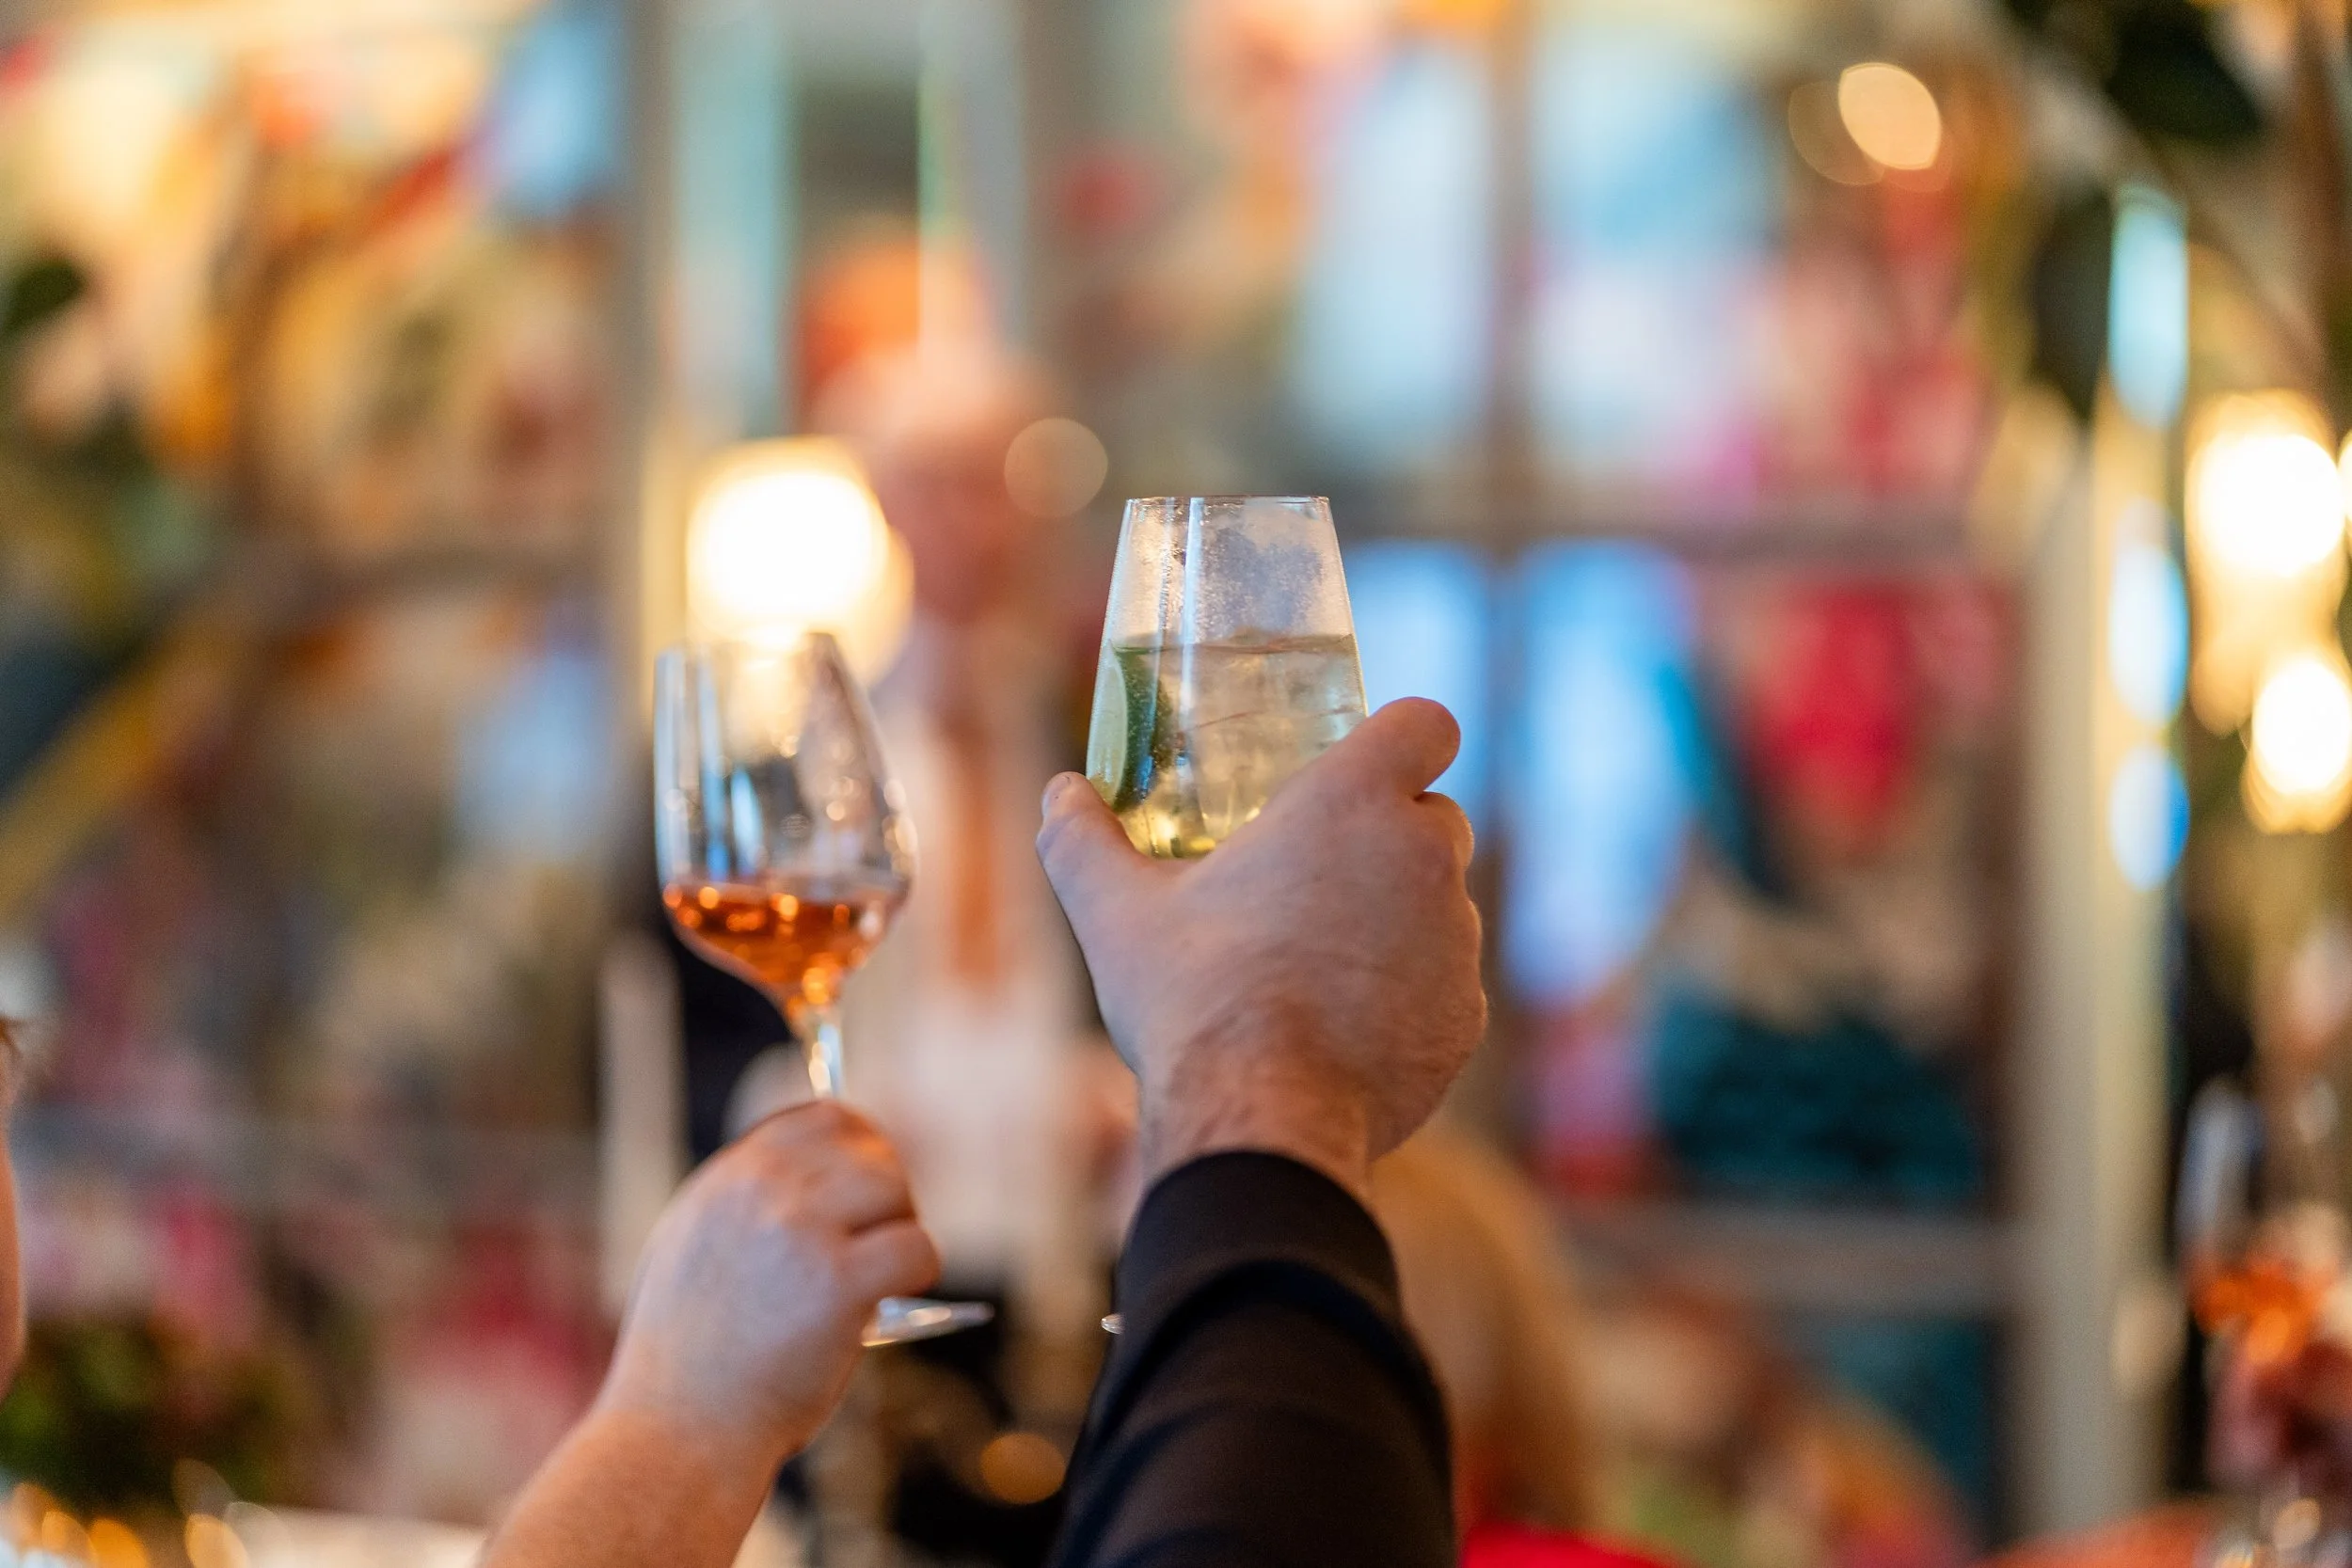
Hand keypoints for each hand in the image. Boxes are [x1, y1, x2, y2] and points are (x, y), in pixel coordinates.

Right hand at [595, 1099, 940, 1472]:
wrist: (678, 1432)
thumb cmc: (691, 1360)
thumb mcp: (694, 1251)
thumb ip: (749, 1205)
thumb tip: (827, 1173)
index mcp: (727, 1178)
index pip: (821, 1118)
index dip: (859, 1145)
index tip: (871, 1177)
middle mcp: (760, 1190)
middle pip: (867, 1150)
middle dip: (888, 1192)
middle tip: (885, 1235)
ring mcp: (800, 1230)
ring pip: (895, 1191)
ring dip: (902, 1229)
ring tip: (883, 1273)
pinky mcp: (840, 1281)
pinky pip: (918, 1248)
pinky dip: (919, 1272)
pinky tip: (896, 1297)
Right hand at [1037, 698, 1485, 1199]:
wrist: (1261, 1122)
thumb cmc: (1192, 1000)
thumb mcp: (1114, 912)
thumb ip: (1081, 838)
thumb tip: (1059, 791)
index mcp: (1352, 804)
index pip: (1427, 723)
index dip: (1399, 736)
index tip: (1358, 766)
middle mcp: (1425, 860)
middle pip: (1434, 814)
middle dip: (1388, 833)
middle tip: (1314, 872)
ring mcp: (1456, 944)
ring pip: (1441, 905)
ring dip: (1396, 917)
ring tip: (1315, 961)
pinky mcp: (1466, 1020)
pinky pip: (1445, 986)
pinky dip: (1407, 996)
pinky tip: (1341, 1026)